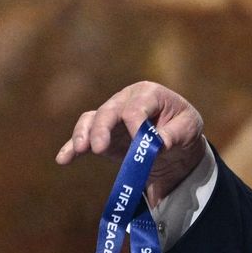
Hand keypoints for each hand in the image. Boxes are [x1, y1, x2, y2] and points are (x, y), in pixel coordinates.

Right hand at [56, 81, 205, 205]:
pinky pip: (83, 137)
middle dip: (102, 129)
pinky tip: (63, 159)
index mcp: (148, 93)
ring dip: (83, 135)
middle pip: (109, 111)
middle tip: (98, 148)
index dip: (136, 126)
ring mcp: (112, 117)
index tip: (141, 145)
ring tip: (80, 150)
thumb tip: (156, 144)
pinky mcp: (102, 134)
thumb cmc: (183, 127)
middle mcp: (126, 100)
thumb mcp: (188, 128)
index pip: (136, 107)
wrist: (177, 142)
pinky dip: (72, 147)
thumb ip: (172, 135)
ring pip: (91, 120)